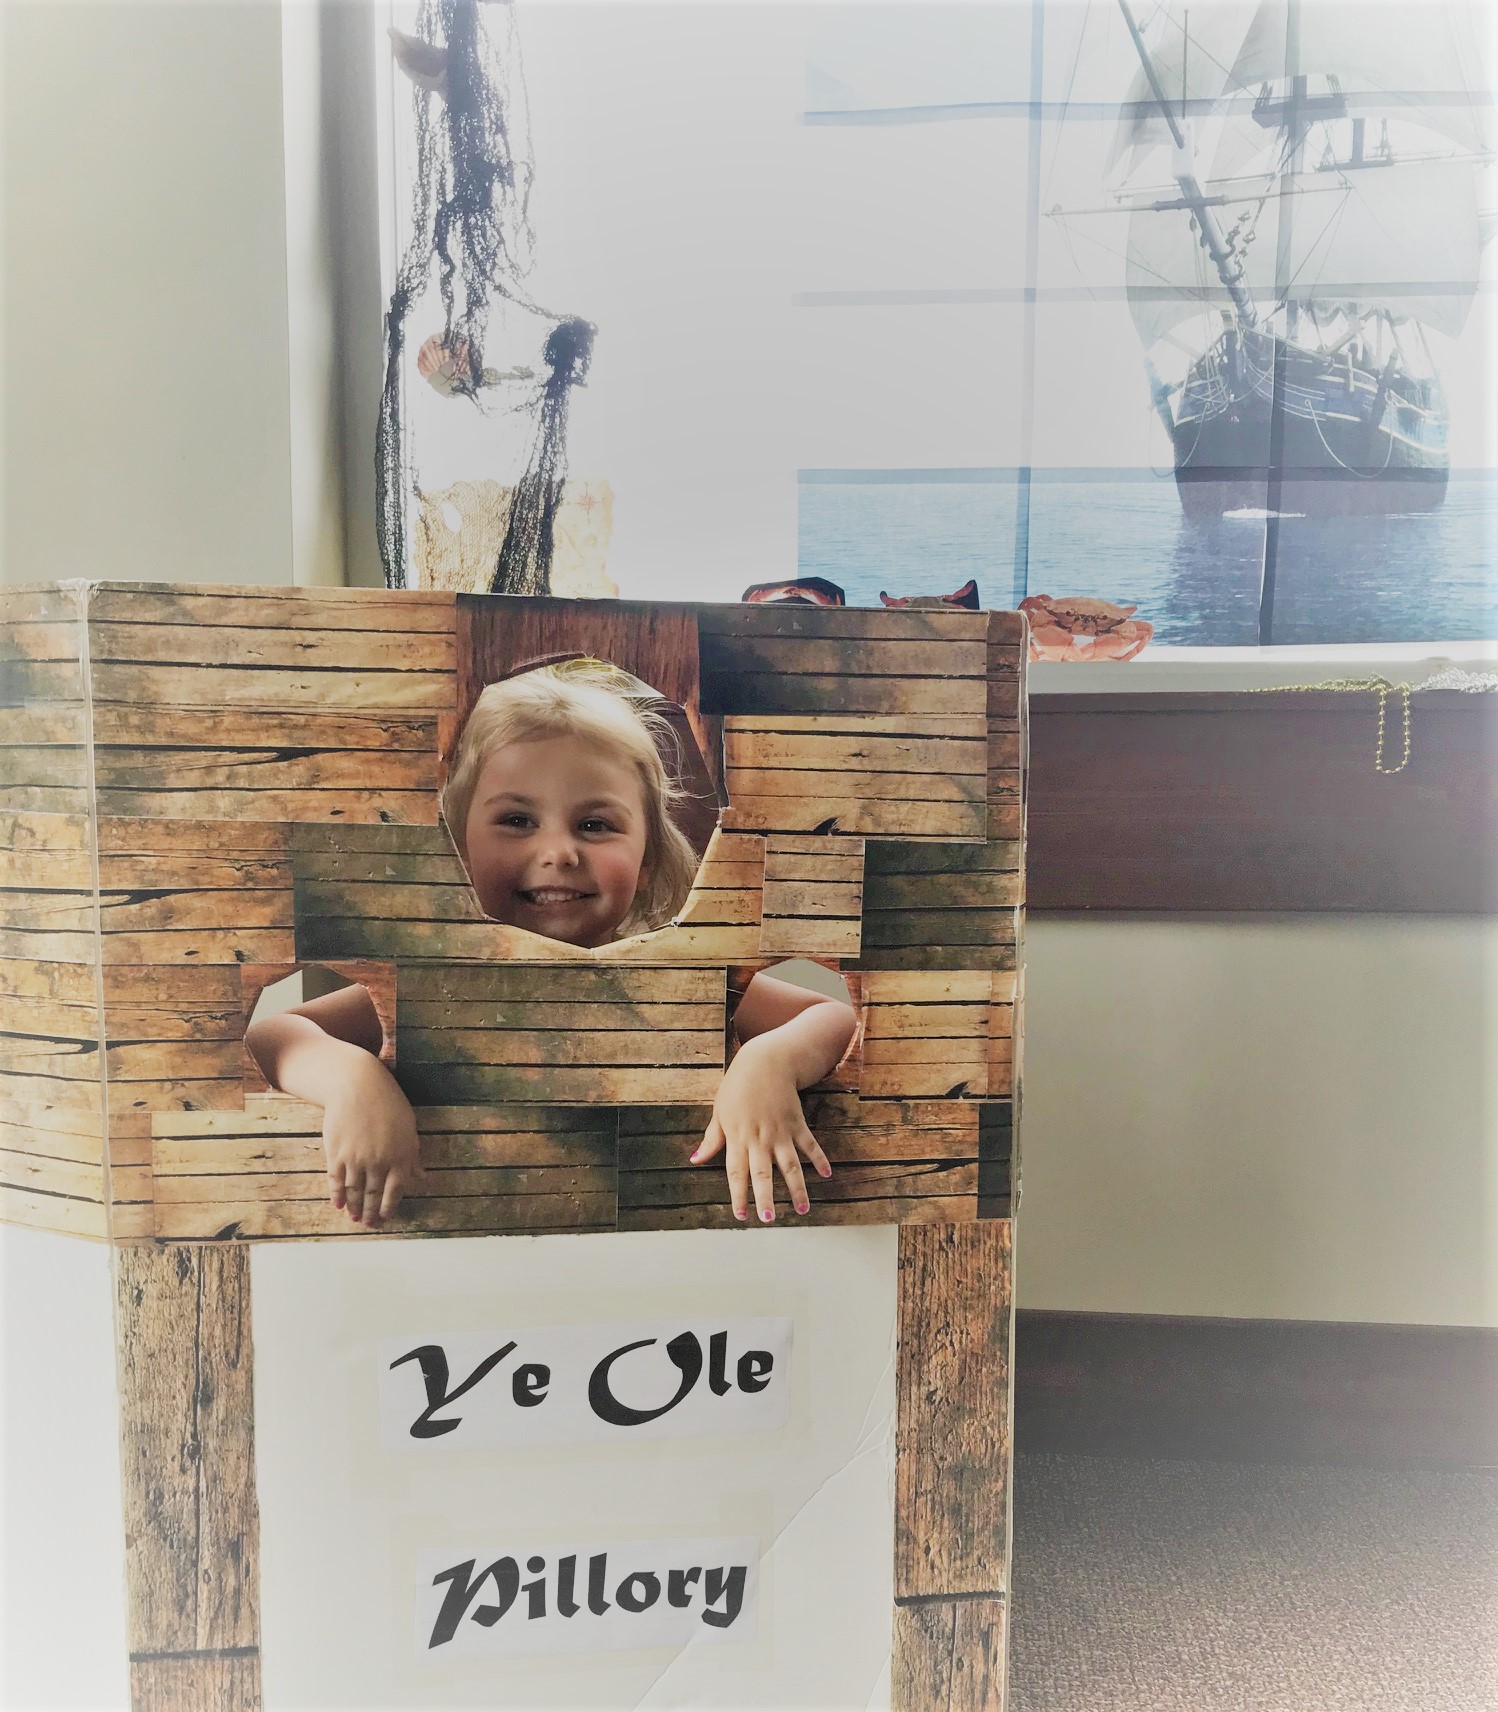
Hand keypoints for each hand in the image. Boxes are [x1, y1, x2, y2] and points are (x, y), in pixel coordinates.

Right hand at [321, 1056, 425, 1227]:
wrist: (357, 1085)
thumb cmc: (388, 1103)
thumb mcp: (408, 1127)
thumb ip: (412, 1156)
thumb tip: (422, 1179)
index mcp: (401, 1156)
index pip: (396, 1190)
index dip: (390, 1206)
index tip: (387, 1217)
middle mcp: (379, 1162)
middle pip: (374, 1195)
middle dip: (372, 1212)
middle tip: (370, 1224)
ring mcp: (356, 1160)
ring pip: (355, 1192)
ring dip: (355, 1208)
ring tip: (355, 1218)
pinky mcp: (337, 1155)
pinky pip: (337, 1181)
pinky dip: (337, 1195)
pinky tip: (338, 1205)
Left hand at [690, 1037, 831, 1222]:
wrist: (766, 1060)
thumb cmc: (737, 1086)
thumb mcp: (719, 1111)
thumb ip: (711, 1139)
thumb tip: (695, 1160)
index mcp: (737, 1137)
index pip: (736, 1173)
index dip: (738, 1196)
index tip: (740, 1216)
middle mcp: (760, 1138)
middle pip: (762, 1173)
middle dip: (766, 1197)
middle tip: (769, 1219)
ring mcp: (781, 1132)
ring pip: (790, 1165)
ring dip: (797, 1188)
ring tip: (802, 1210)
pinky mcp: (797, 1123)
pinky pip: (809, 1145)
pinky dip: (819, 1159)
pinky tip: (826, 1174)